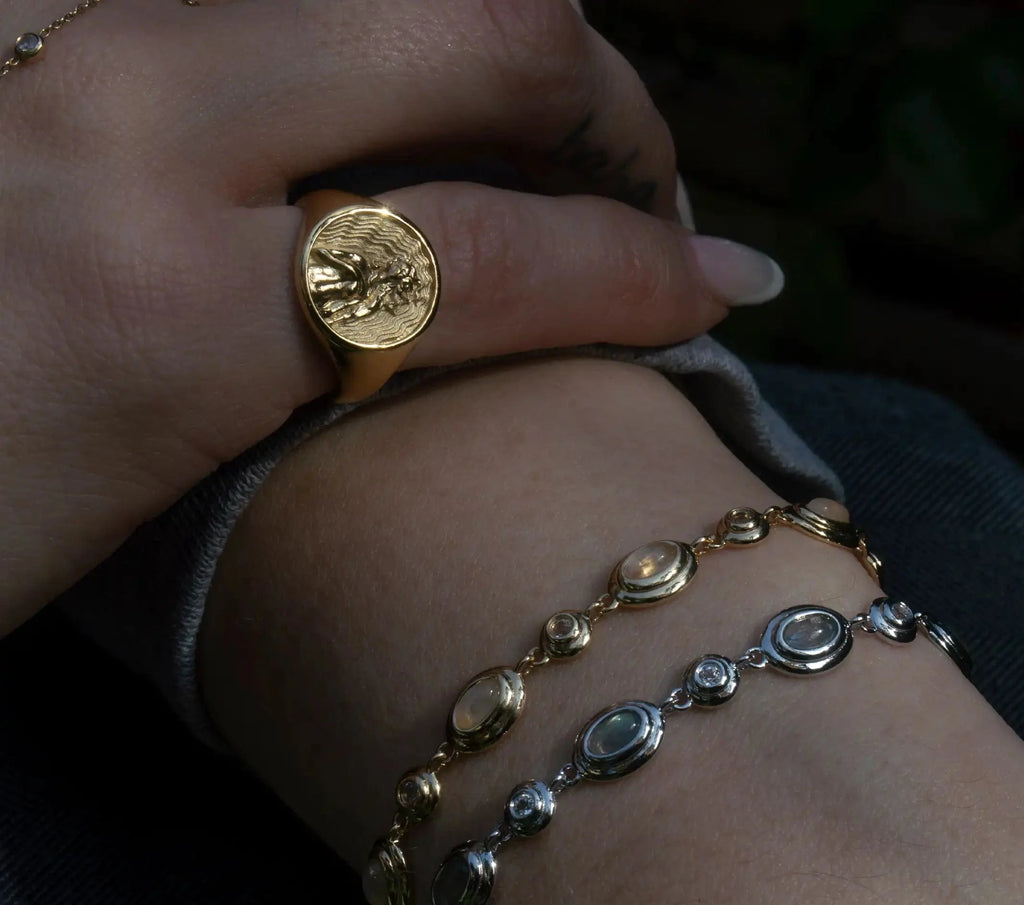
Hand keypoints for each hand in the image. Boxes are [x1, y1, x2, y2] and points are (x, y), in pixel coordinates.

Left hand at [0, 0, 780, 633]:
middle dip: (611, 108)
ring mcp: (72, 42)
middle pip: (478, 21)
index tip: (725, 299)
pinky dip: (374, 43)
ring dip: (502, 51)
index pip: (497, 251)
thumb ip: (301, 376)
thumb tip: (465, 322)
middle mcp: (127, 122)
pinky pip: (269, 0)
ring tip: (547, 150)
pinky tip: (401, 116)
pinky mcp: (44, 24)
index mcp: (165, 305)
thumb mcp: (136, 504)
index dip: (645, 274)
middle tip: (649, 202)